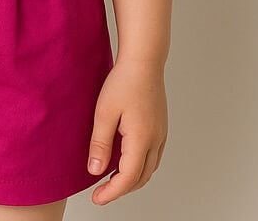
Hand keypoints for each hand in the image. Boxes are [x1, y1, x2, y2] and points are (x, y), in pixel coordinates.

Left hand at [86, 57, 167, 205]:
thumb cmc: (124, 81)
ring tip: (110, 178)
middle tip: (101, 191)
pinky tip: (124, 159)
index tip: (97, 198)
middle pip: (141, 178)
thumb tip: (96, 170)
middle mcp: (156, 140)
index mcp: (142, 139)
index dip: (111, 192)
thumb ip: (100, 144)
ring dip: (131, 178)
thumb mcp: (104, 112)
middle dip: (121, 189)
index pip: (128, 178)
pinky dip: (139, 165)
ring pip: (149, 168)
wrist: (144, 60)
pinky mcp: (160, 127)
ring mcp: (161, 134)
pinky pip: (152, 156)